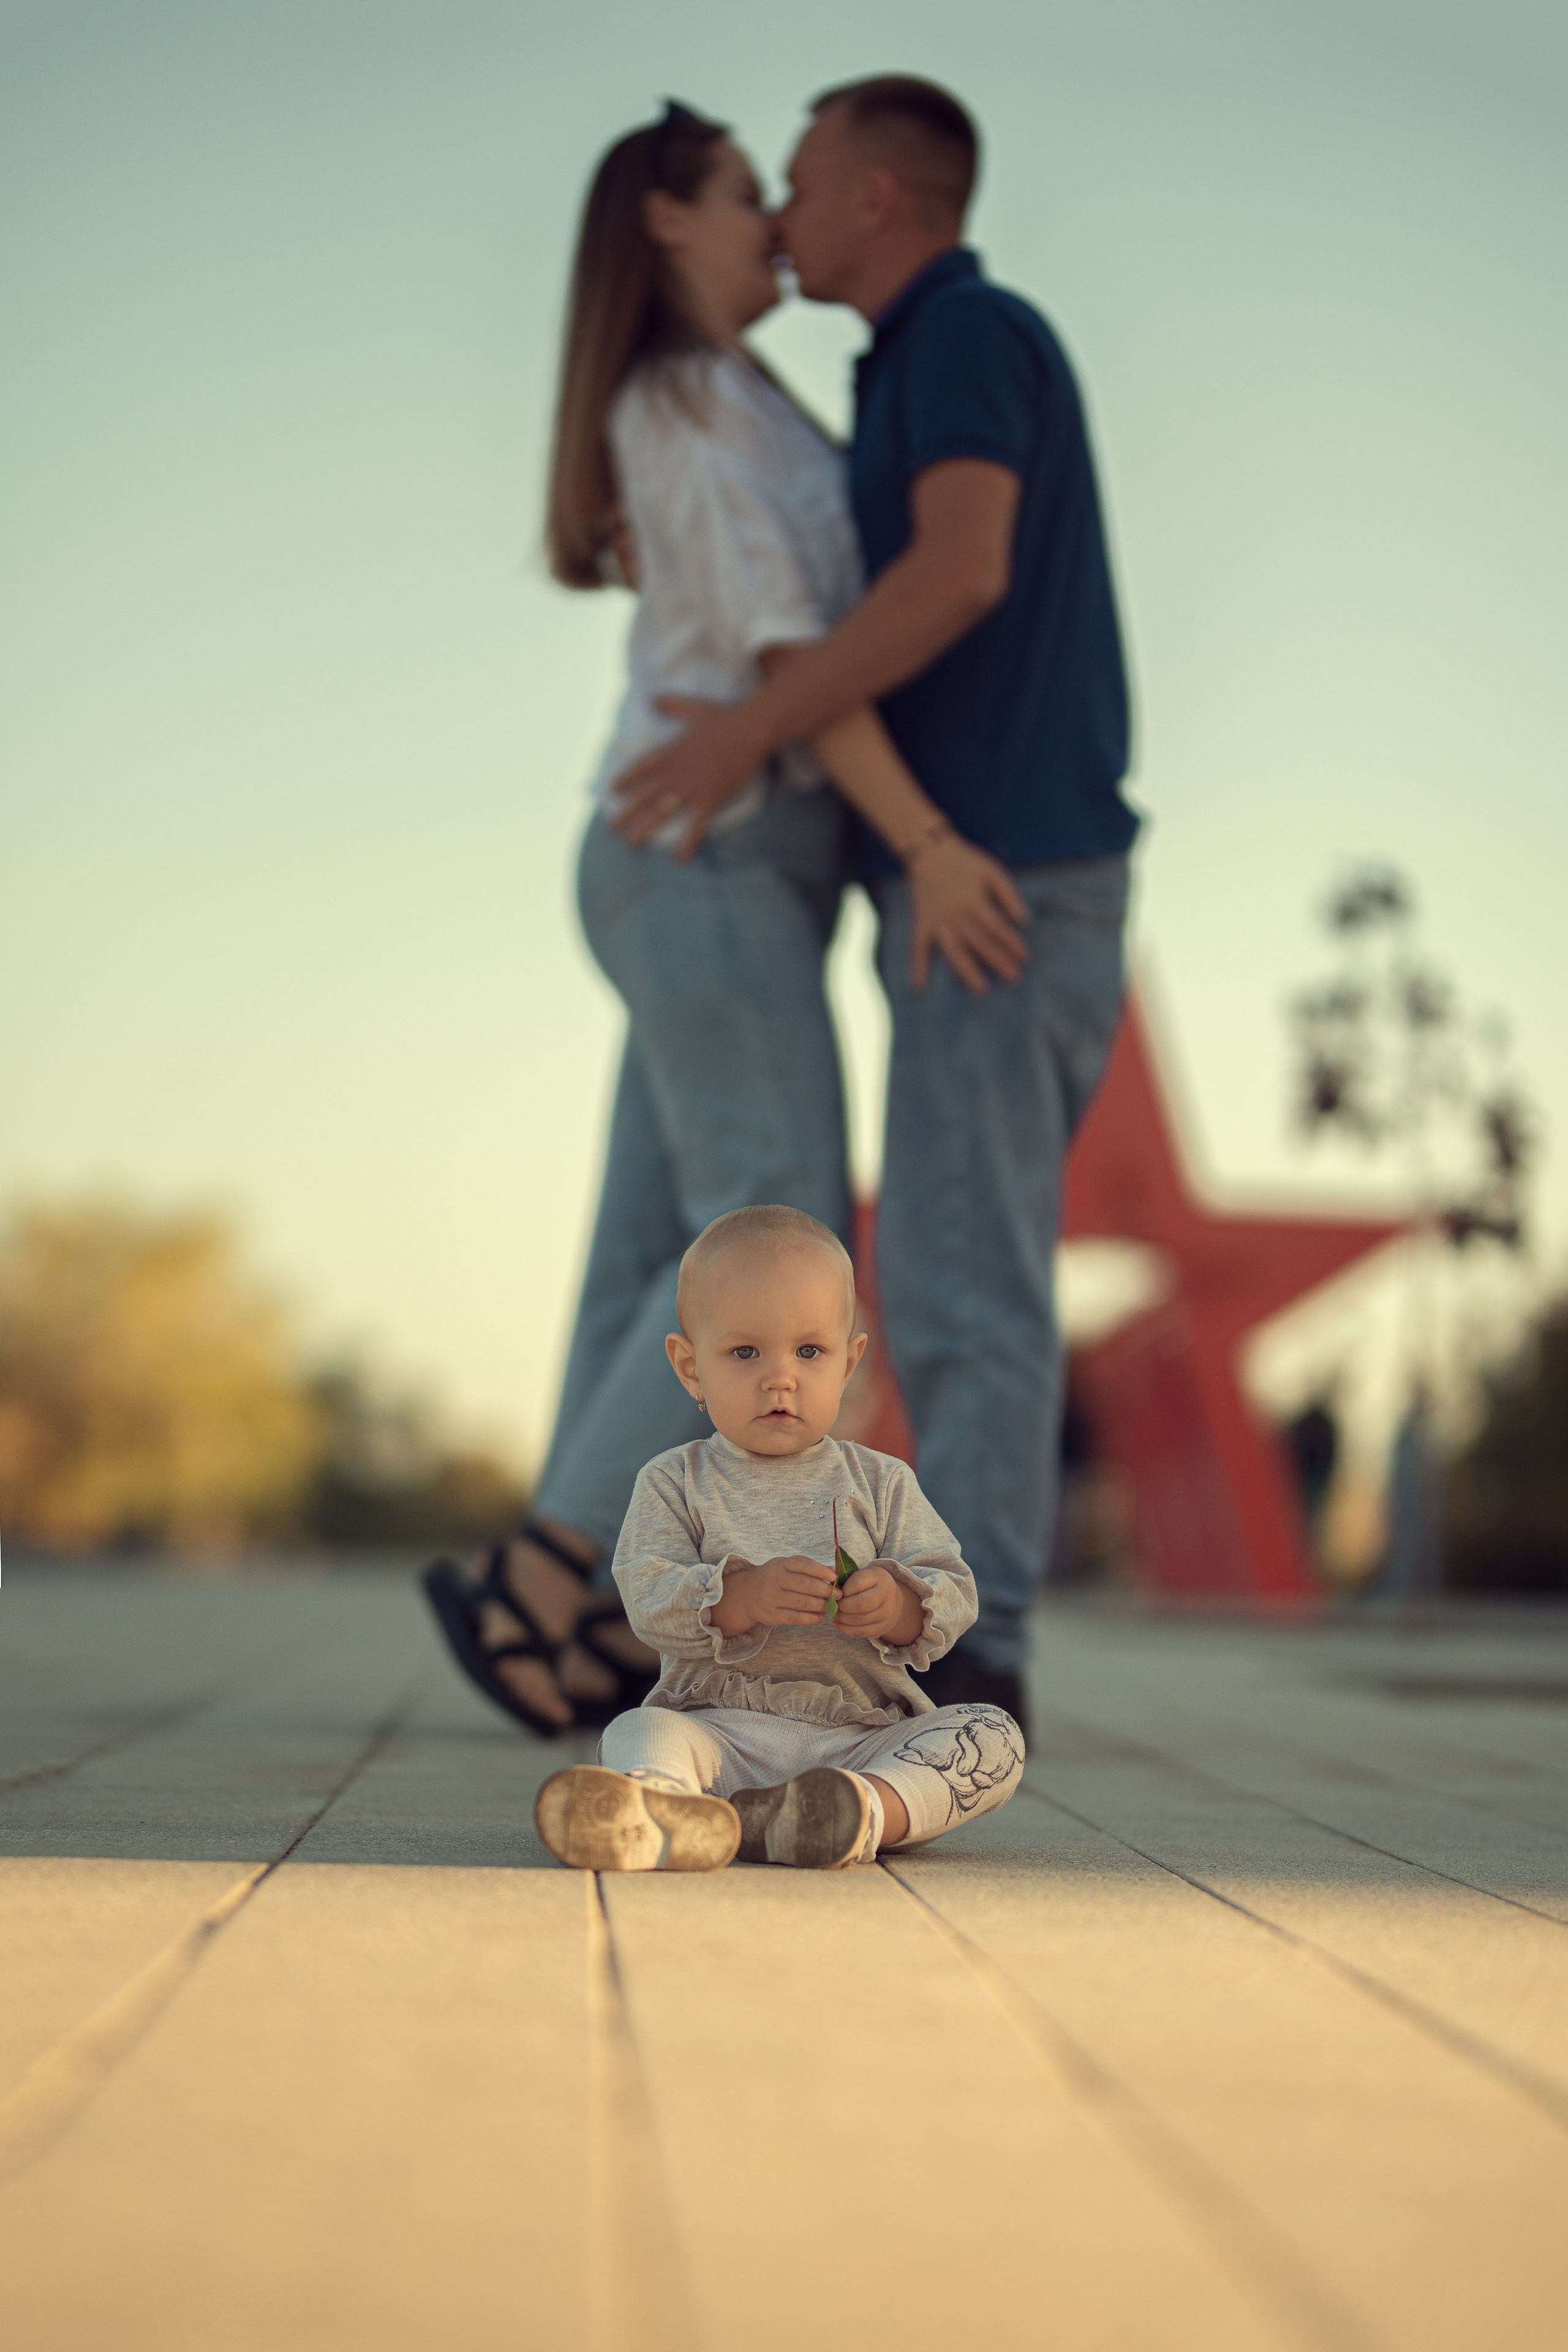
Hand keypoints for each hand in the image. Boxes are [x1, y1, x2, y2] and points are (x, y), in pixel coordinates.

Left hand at [610, 697, 765, 855]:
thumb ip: (672, 705)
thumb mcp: (694, 708)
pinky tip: (680, 858)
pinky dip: (687, 842)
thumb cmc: (726, 717)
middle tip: (612, 828)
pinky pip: (696, 825)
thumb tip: (651, 698)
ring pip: (661, 812)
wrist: (751, 729)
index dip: (625, 780)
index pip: (640, 768)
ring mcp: (691, 787)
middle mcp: (676, 771)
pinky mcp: (710, 798)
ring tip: (631, 844)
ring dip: (645, 830)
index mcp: (670, 751)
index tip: (612, 791)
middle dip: (626, 812)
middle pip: (644, 795)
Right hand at [711, 1553, 834, 1635]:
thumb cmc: (773, 1577)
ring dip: (820, 1605)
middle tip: (838, 1595)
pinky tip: (820, 1616)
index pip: (803, 1564)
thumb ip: (808, 1568)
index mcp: (781, 1565)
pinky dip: (810, 1618)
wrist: (746, 1594)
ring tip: (831, 1606)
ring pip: (801, 1603)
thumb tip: (833, 1569)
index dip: (820, 1570)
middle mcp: (775, 1580)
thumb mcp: (786, 1566)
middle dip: (825, 1590)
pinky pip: (795, 1618)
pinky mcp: (771, 1615)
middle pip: (804, 1585)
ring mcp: (772, 1598)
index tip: (834, 1577)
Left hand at [832, 1564, 925, 1645]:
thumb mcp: (861, 1575)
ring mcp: (886, 1613)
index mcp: (878, 1577)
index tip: (838, 1592)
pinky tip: (838, 1623)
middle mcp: (886, 1594)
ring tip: (835, 1614)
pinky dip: (846, 1629)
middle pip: (862, 1604)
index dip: (843, 1589)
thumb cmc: (869, 1585)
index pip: (858, 1582)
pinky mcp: (882, 1627)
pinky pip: (862, 1632)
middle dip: (843, 1606)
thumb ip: (845, 1578)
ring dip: (843, 1618)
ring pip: (861, 1620)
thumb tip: (829, 1588)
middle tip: (835, 1605)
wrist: (892, 1599)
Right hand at [908, 834, 1029, 991]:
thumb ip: (1008, 894)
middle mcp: (955, 914)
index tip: (1025, 958)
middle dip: (998, 961)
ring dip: (966, 971)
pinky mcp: (922, 924)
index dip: (1012, 943)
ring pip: (954, 950)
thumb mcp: (991, 870)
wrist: (930, 852)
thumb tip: (1024, 919)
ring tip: (980, 989)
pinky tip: (920, 986)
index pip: (996, 928)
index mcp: (974, 900)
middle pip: (980, 943)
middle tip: (1013, 978)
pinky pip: (918, 948)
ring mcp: (937, 922)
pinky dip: (918, 966)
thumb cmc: (965, 862)